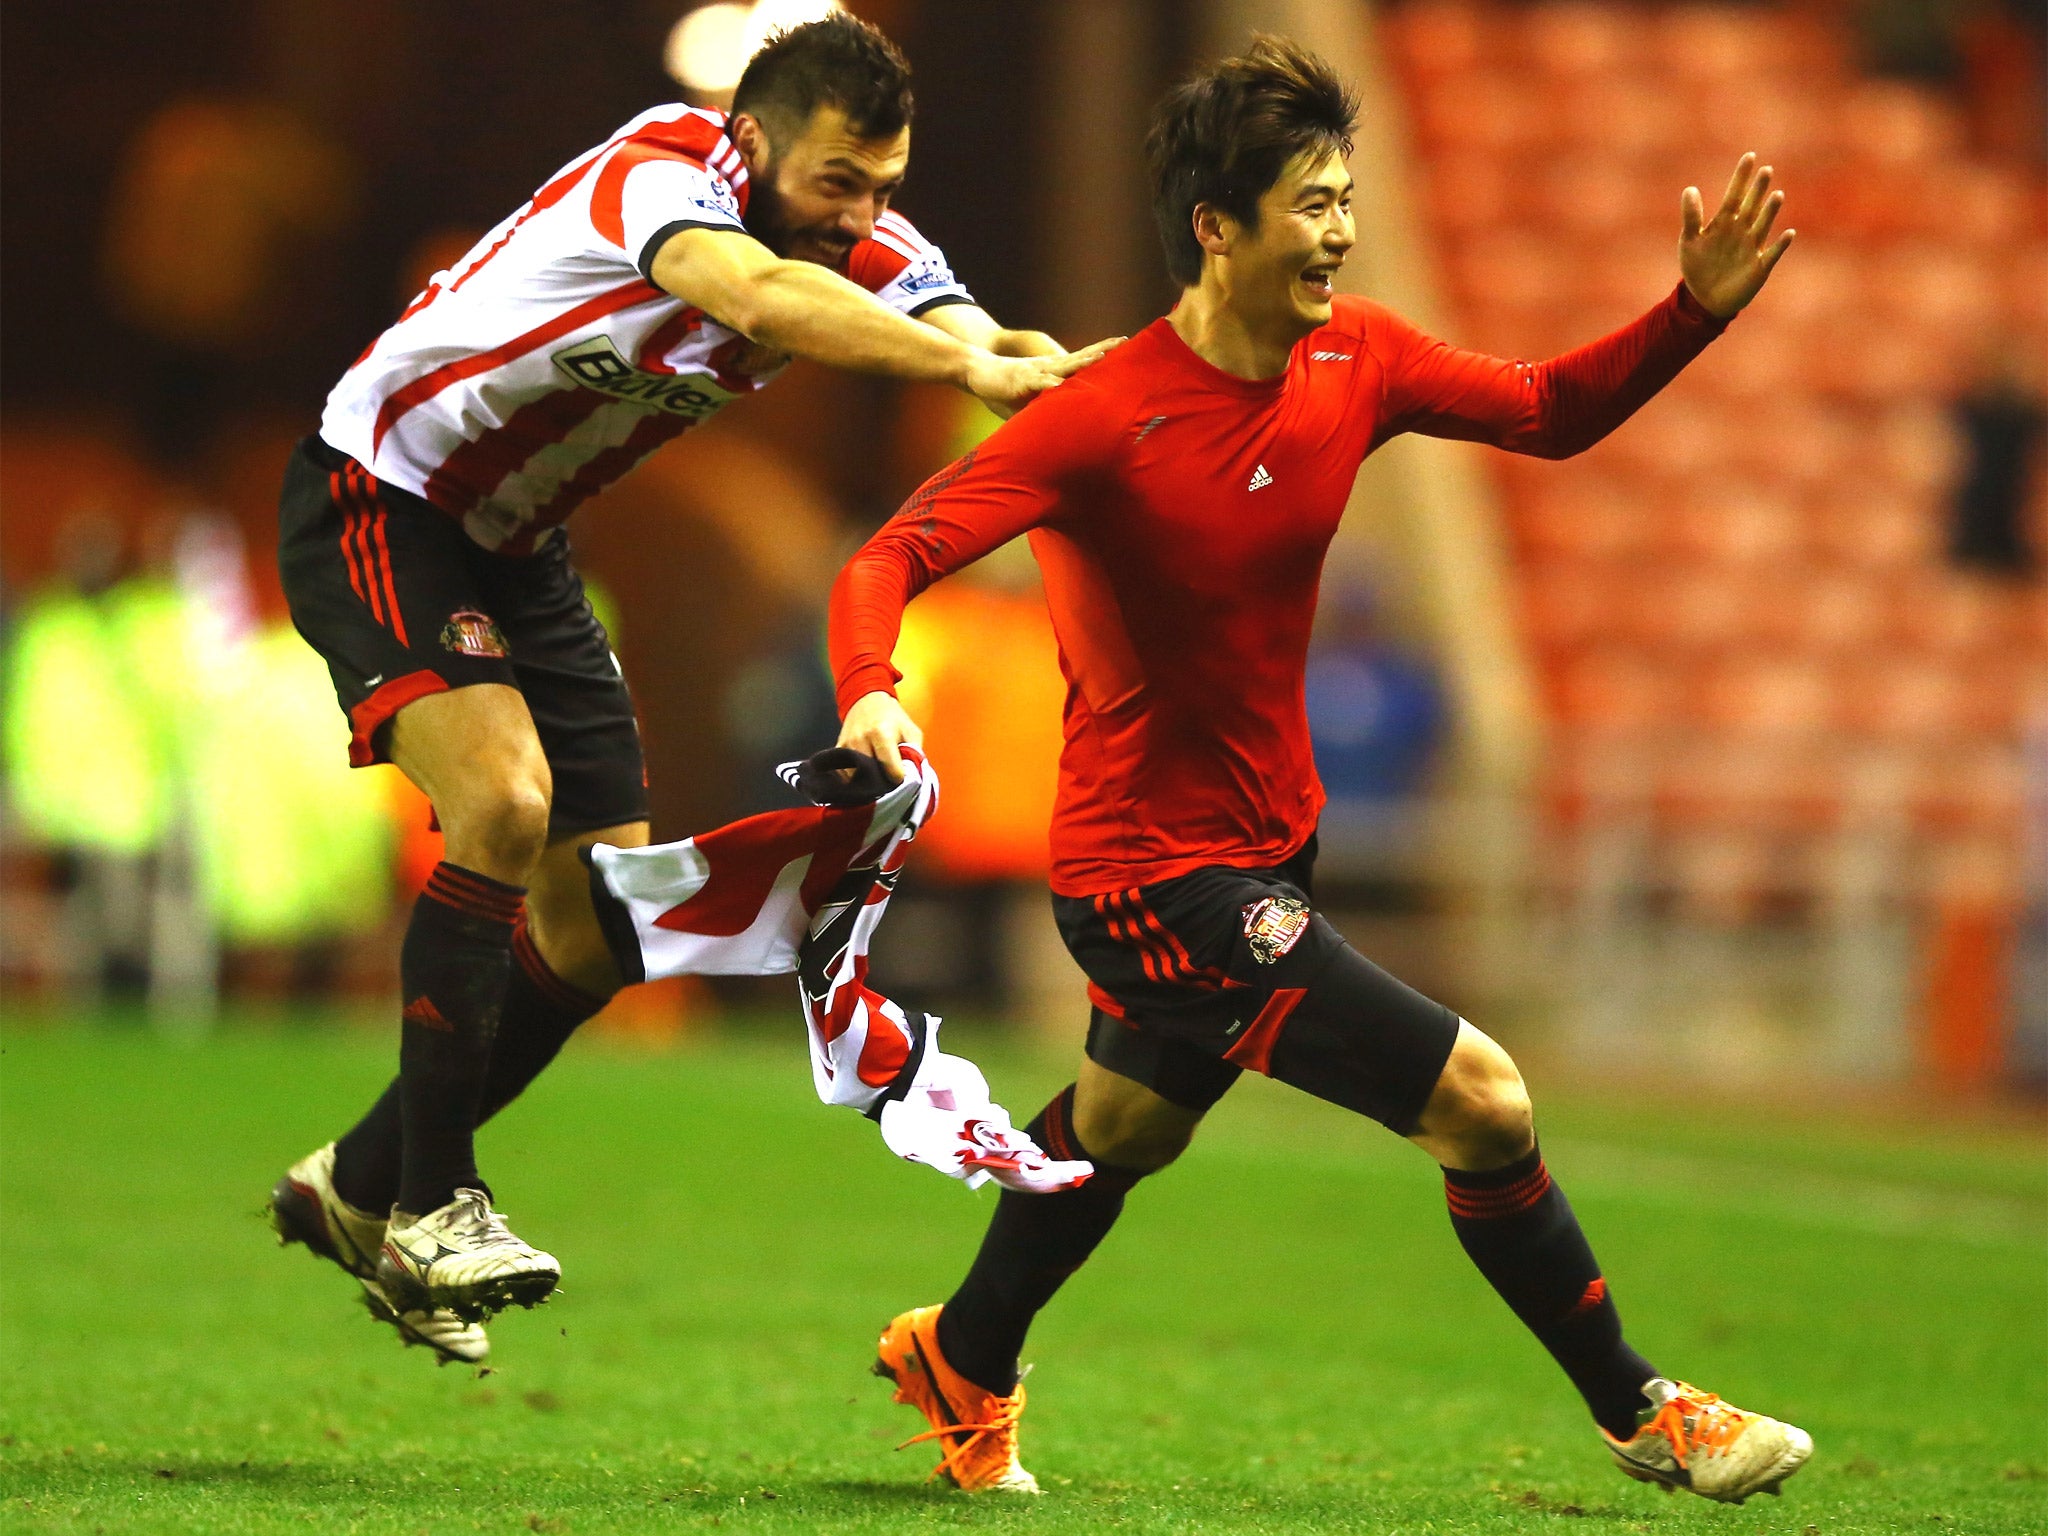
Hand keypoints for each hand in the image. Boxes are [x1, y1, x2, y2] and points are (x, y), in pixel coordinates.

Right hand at [837, 690, 924, 781]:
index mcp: (882, 734)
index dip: (898, 779)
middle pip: (872, 775)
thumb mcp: (911, 731)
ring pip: (857, 776)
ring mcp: (847, 745)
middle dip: (882, 783)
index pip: (890, 768)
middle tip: (889, 781)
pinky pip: (844, 772)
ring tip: (877, 776)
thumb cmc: (893, 718)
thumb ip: (915, 754)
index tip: (901, 779)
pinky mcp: (839, 749)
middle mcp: (862, 740)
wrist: (867, 700)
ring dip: (867, 781)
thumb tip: (914, 776)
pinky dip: (854, 776)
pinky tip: (864, 773)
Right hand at [964, 335, 1123, 418]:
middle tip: (1123, 341)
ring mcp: (1035, 372)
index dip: (1101, 354)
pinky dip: (1051, 384)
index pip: (1081, 361)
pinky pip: (1039, 382)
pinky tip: (1063, 385)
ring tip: (1101, 356)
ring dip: (1082, 362)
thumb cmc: (1002, 390)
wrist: (975, 370)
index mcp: (1053, 371)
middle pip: (1079, 357)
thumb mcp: (1029, 402)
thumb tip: (1061, 428)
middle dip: (1102, 349)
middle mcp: (1048, 367)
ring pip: (1063, 365)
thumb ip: (1046, 410)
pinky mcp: (1021, 380)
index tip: (1122, 346)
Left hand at [1679, 153, 1793, 319]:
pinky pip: (1772, 254)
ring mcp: (1752, 247)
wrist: (1705, 299)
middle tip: (1766, 170)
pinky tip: (1788, 233)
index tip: (1750, 156)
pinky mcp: (1759, 267)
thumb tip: (1690, 188)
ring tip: (1777, 195)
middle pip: (1751, 206)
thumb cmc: (1698, 267)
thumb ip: (1691, 216)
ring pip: (1763, 225)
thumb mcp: (1690, 241)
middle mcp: (1741, 231)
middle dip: (1758, 190)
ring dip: (1770, 211)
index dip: (1741, 177)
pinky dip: (1780, 245)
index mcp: (1724, 222)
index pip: (1735, 195)